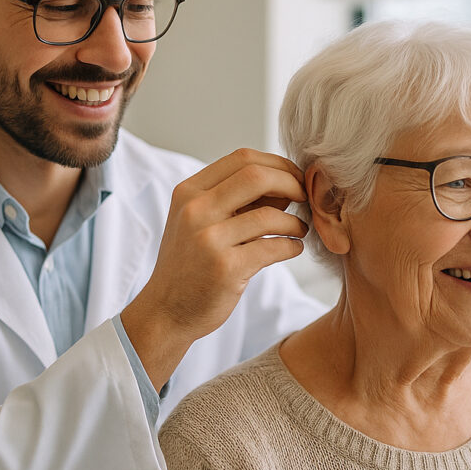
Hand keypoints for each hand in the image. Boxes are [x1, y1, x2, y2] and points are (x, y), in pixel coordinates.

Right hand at [123, 149, 309, 388]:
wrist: (165, 311)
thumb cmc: (191, 263)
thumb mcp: (200, 221)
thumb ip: (236, 200)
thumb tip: (286, 182)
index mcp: (189, 192)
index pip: (242, 158)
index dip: (277, 164)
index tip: (294, 178)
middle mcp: (195, 210)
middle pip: (256, 176)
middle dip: (291, 182)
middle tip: (305, 198)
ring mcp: (208, 240)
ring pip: (269, 216)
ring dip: (295, 222)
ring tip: (299, 229)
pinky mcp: (225, 269)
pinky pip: (273, 247)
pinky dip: (291, 246)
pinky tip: (292, 249)